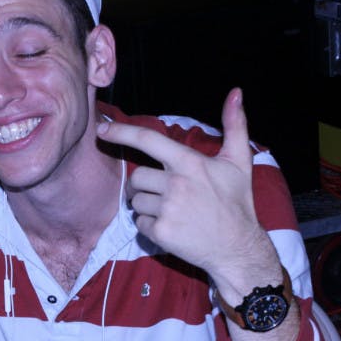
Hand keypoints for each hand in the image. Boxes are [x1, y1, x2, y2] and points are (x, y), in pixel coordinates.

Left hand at [95, 88, 268, 276]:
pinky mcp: (161, 233)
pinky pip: (139, 223)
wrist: (238, 247)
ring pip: (136, 202)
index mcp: (190, 163)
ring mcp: (168, 209)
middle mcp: (176, 184)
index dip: (121, 132)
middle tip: (162, 193)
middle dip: (143, 185)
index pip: (148, 140)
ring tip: (171, 211)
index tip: (101, 128)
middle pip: (136, 177)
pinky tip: (171, 227)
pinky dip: (150, 226)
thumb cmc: (236, 202)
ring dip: (147, 206)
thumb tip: (236, 92)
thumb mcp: (239, 162)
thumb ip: (235, 125)